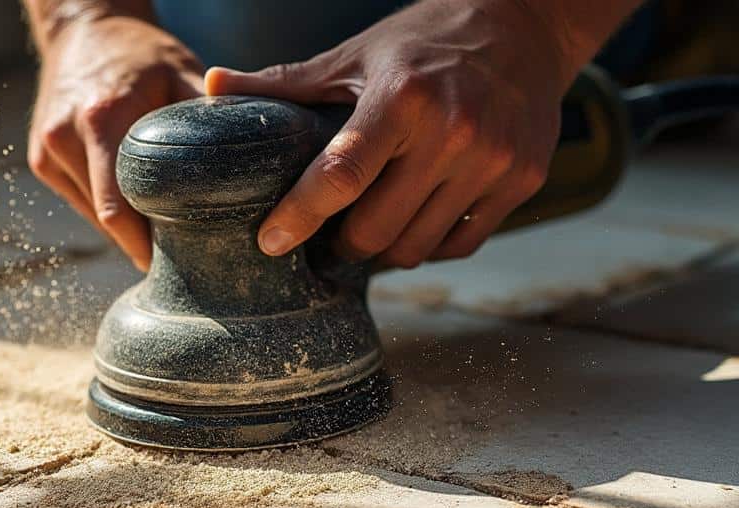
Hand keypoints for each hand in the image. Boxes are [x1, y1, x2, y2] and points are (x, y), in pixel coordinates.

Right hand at [28, 14, 203, 268]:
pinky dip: (105, 208)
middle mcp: (66, 138)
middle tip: (172, 261)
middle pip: (104, 219)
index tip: (176, 262)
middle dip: (137, 244)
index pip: (119, 208)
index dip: (146, 244)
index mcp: (101, 120)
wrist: (83, 27)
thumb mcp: (180, 72)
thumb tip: (250, 153)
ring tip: (156, 233)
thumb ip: (210, 113)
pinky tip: (130, 203)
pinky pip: (79, 199)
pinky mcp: (41, 159)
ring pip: (91, 215)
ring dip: (122, 229)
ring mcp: (47, 151)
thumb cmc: (140, 52)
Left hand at [205, 0, 577, 268]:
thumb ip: (286, 83)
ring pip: (417, 247)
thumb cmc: (425, 43)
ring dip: (384, 250)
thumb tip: (213, 87)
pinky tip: (415, 221)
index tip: (270, 242)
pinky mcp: (522, 181)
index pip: (342, 174)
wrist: (525, 26)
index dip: (300, 215)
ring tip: (370, 227)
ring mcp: (492, 160)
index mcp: (401, 97)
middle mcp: (453, 132)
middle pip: (376, 229)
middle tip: (329, 234)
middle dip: (341, 243)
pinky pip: (459, 244)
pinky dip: (429, 243)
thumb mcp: (355, 56)